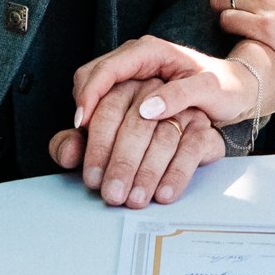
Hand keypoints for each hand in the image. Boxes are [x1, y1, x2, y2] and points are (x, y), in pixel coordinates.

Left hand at [46, 76, 224, 208]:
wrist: (208, 111)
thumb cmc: (149, 124)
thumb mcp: (112, 131)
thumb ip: (84, 141)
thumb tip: (66, 153)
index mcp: (126, 75)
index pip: (105, 93)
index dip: (93, 120)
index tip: (84, 147)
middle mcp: (155, 81)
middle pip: (133, 120)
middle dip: (118, 160)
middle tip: (109, 191)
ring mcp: (184, 102)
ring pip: (162, 135)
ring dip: (146, 172)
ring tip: (133, 198)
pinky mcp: (206, 122)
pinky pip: (190, 146)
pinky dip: (175, 172)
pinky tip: (162, 193)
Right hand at [68, 35, 261, 131]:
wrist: (235, 87)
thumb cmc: (225, 87)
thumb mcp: (209, 90)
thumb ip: (179, 95)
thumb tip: (145, 109)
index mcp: (151, 51)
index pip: (108, 68)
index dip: (91, 95)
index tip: (83, 122)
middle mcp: (135, 57)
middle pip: (91, 75)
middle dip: (83, 104)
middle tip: (82, 137)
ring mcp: (131, 71)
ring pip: (93, 87)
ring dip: (87, 112)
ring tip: (87, 142)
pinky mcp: (131, 87)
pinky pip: (103, 98)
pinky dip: (96, 116)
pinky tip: (98, 138)